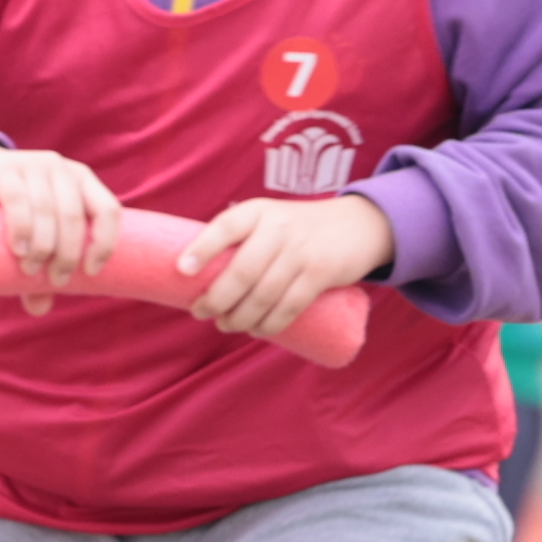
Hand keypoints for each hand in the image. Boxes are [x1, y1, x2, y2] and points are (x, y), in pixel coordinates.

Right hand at [0, 139, 119, 310]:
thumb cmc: (12, 210)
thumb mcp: (34, 236)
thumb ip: (40, 266)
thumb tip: (39, 308)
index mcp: (82, 181)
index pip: (108, 210)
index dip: (105, 242)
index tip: (91, 272)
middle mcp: (62, 169)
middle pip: (74, 216)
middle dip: (67, 254)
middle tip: (55, 281)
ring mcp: (33, 165)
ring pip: (46, 210)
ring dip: (41, 246)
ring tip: (30, 270)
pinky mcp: (4, 170)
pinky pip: (17, 200)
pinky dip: (20, 228)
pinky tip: (18, 249)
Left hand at [173, 192, 396, 340]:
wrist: (358, 224)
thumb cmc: (297, 229)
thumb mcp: (269, 219)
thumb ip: (240, 241)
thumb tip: (196, 279)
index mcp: (258, 211)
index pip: (225, 227)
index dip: (202, 248)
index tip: (182, 270)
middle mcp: (279, 228)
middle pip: (242, 271)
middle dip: (216, 299)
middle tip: (201, 313)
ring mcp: (301, 252)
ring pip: (263, 295)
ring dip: (239, 318)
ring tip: (226, 325)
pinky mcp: (321, 274)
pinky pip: (289, 307)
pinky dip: (268, 325)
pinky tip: (256, 330)